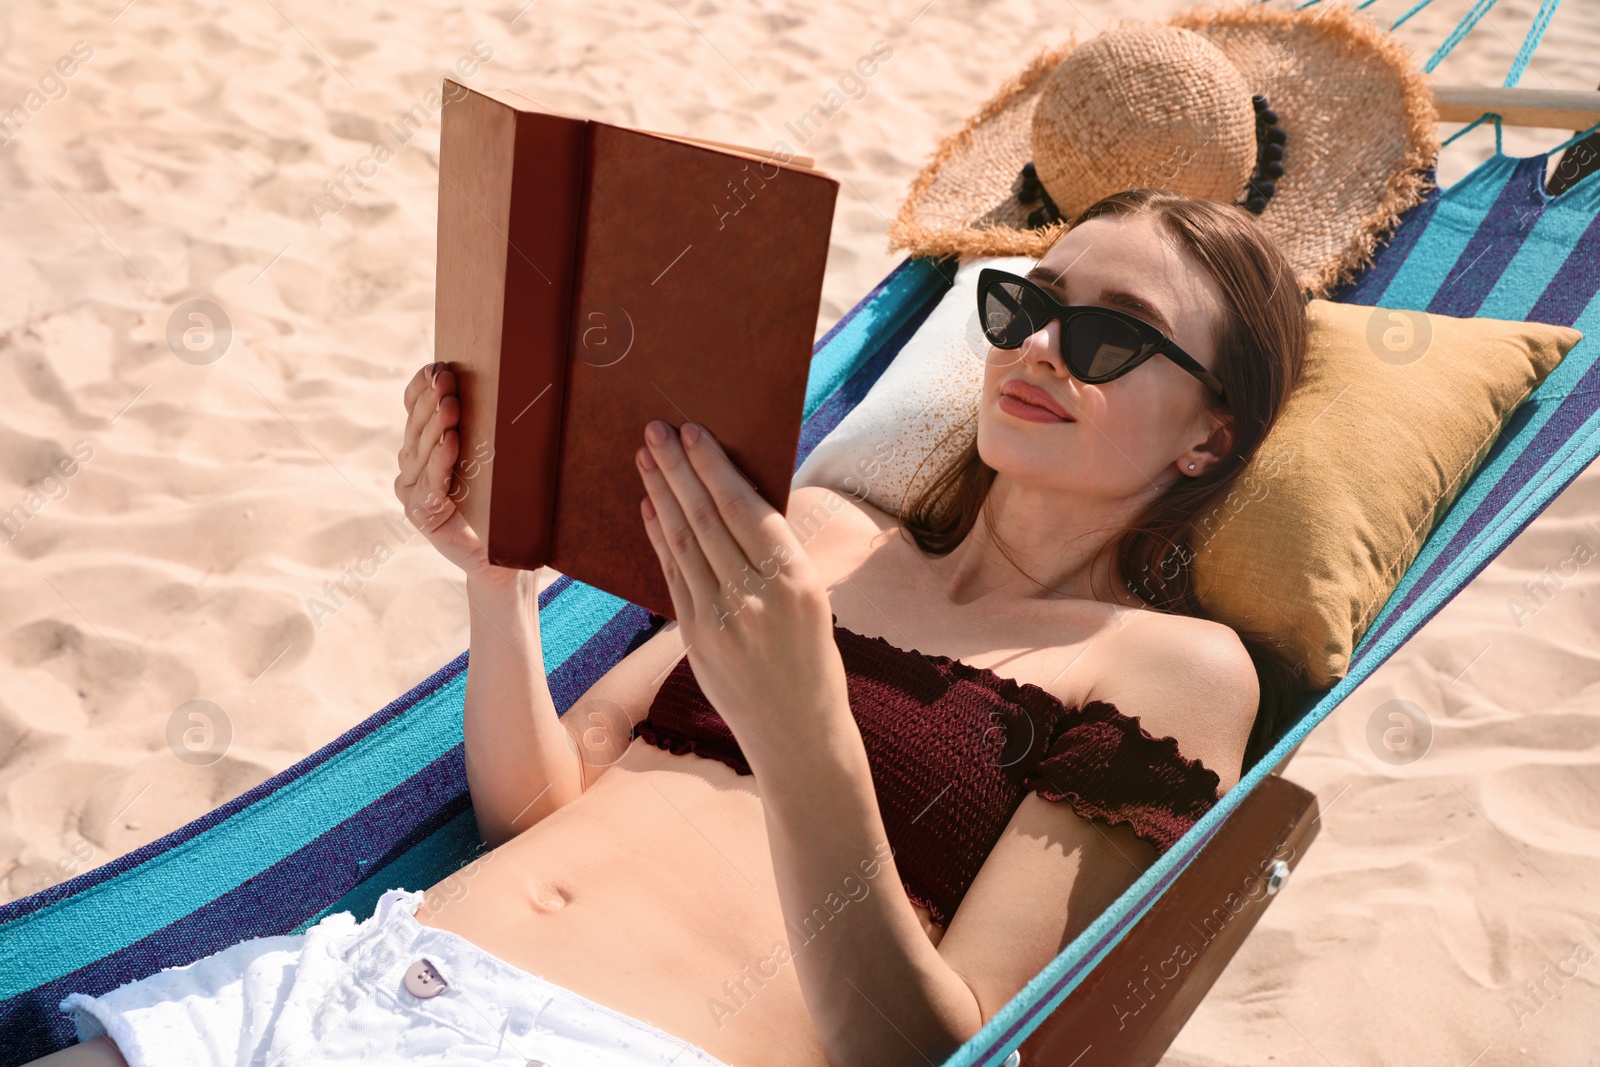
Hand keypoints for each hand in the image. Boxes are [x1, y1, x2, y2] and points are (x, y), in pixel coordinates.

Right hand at [394, 362, 498, 578]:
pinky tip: (451, 442)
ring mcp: (412, 492)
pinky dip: (441, 462)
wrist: (502, 555)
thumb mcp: (492, 457)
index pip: (413, 409)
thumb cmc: (501, 502)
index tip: (436, 365)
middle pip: (417, 427)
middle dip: (432, 400)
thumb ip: (483, 426)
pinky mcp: (421, 514)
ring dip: (437, 426)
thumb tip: (505, 378)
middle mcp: (412, 468)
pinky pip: (432, 483)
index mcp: (423, 448)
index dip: (421, 387)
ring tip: (451, 405)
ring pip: (421, 452)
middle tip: (447, 378)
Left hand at [635, 420, 848, 748]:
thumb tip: (734, 499)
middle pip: (707, 519)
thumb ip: (775, 556)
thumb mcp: (811, 601)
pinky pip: (672, 576)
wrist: (798, 733)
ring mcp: (722, 621)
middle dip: (678, 470)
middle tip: (655, 431)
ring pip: (683, 544)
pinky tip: (648, 508)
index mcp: (797, 581)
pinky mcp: (695, 639)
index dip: (715, 468)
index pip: (747, 510)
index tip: (693, 433)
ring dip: (661, 495)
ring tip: (645, 459)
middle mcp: (758, 598)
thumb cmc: (812, 659)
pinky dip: (657, 538)